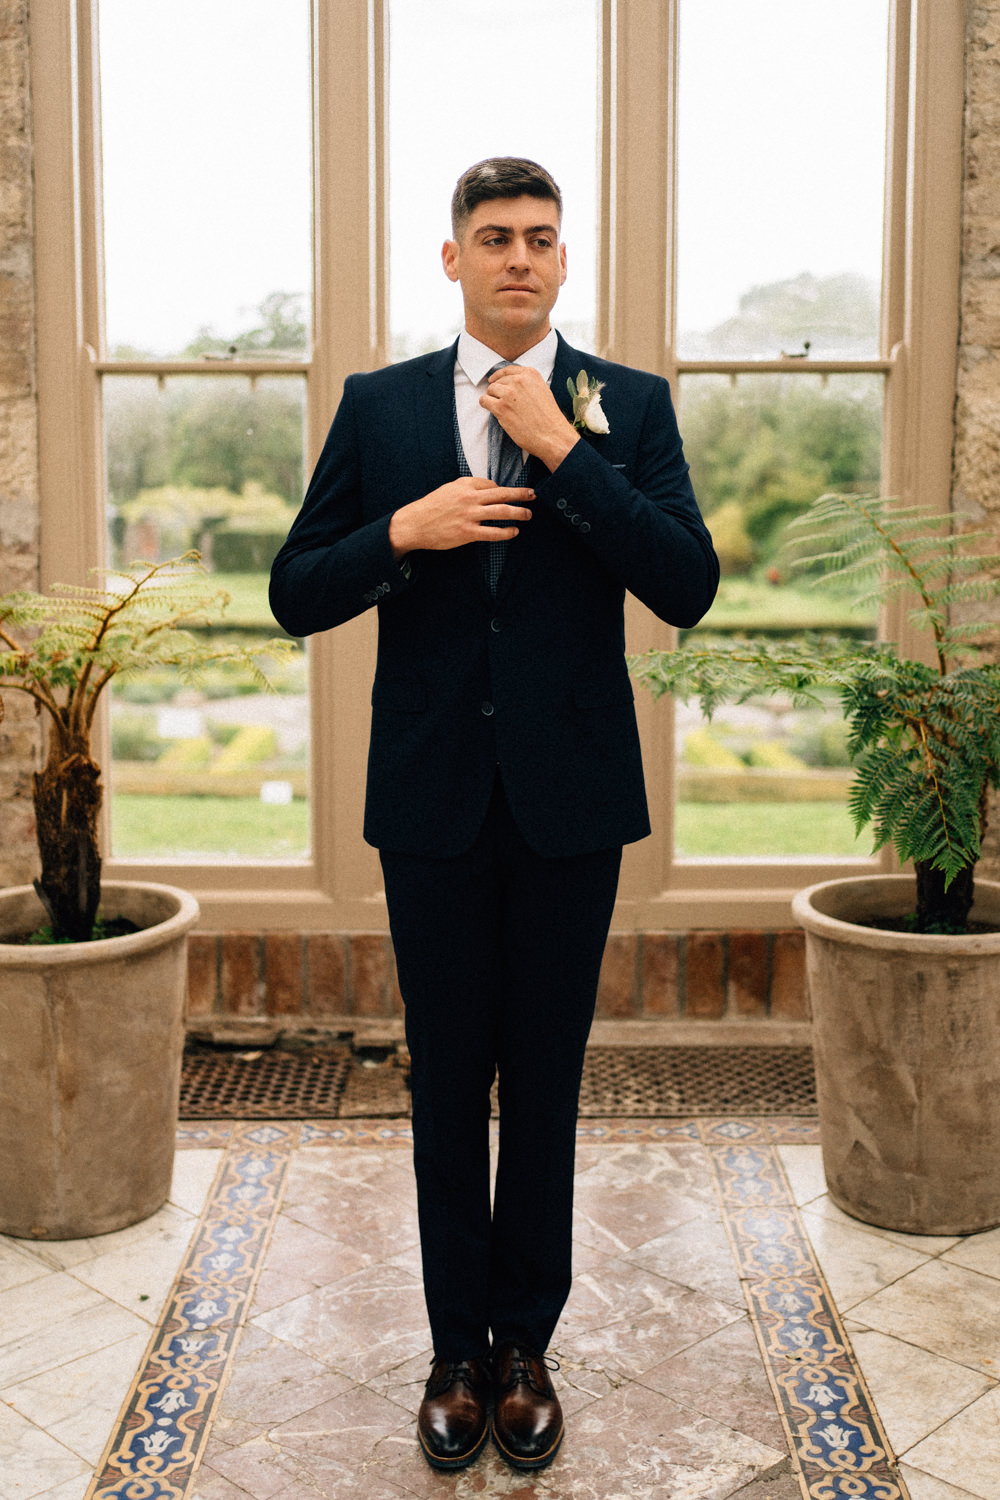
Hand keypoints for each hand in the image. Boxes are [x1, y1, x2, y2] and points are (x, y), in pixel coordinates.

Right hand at [389, 476, 533, 558]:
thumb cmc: (432, 506)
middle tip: (533, 495)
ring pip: (501, 512)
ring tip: (528, 514)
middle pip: (502, 495)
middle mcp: (469, 499)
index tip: (514, 494)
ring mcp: (469, 516)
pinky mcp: (467, 533)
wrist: (414, 524)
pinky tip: (514, 532)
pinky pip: (492, 533)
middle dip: (521, 495)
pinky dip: (506, 532)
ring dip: (518, 513)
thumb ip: (470, 486)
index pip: (492, 485)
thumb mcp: (449, 488)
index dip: (504, 490)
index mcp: (465, 486)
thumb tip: (492, 488)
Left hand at [481, 364, 578, 471]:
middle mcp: (519, 381)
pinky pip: (485, 401)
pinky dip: (486, 404)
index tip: (493, 380)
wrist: (552, 435)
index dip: (498, 376)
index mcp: (530, 374)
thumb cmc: (549, 417)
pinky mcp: (501, 408)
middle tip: (499, 400)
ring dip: (491, 398)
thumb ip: (528, 384)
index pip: (508, 370)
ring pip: (490, 390)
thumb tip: (511, 384)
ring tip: (498, 407)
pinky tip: (491, 410)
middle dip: (497, 390)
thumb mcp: (542, 391)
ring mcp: (509, 394)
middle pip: (499, 381)